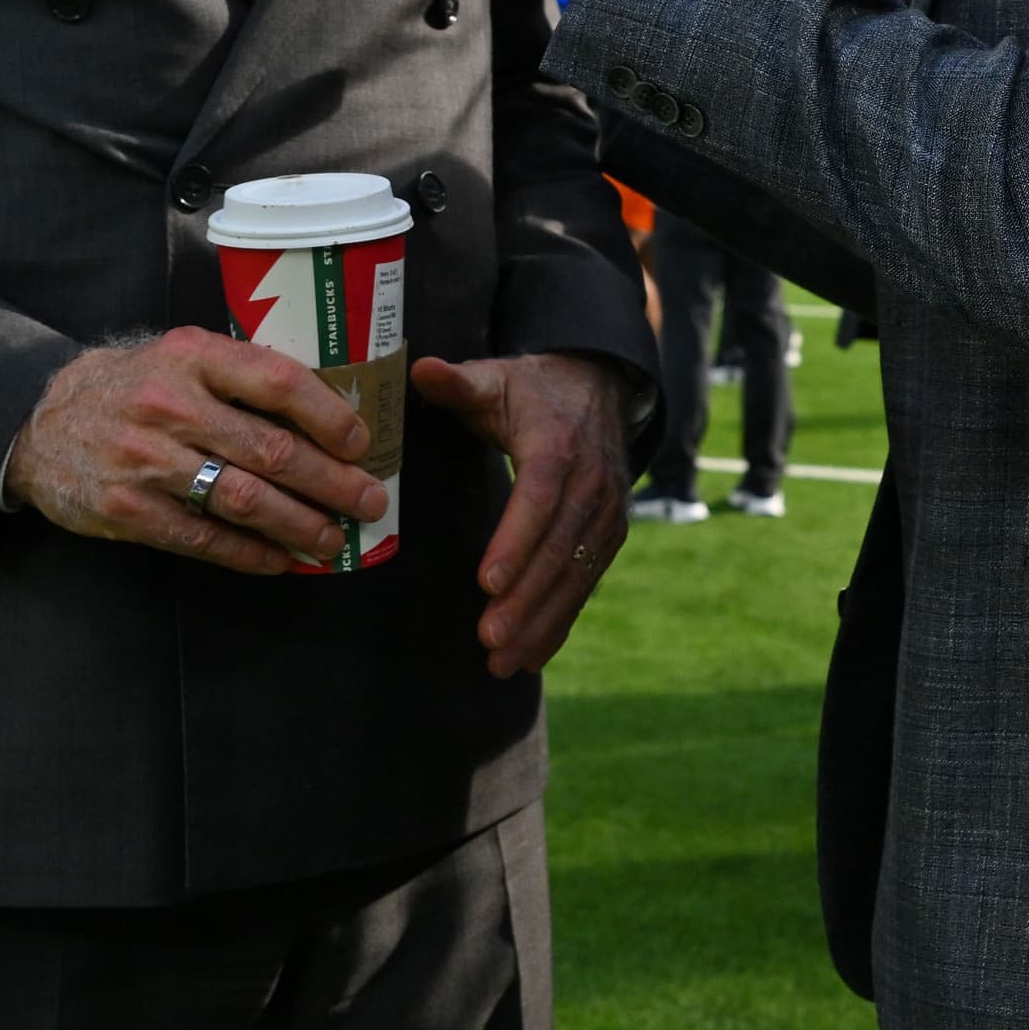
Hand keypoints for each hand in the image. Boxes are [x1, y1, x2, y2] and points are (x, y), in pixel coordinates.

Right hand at [5, 327, 387, 575]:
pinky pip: (204, 538)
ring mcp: (147, 461)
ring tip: (331, 540)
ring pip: (245, 500)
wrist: (39, 423)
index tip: (361, 443)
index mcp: (192, 356)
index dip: (329, 416)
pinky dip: (250, 554)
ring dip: (299, 525)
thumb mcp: (179, 356)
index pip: (277, 381)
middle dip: (331, 482)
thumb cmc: (132, 388)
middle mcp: (171, 405)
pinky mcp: (128, 510)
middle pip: (271, 450)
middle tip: (368, 502)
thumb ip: (239, 377)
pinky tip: (280, 560)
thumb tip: (328, 415)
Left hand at [412, 349, 632, 676]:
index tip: (486, 581)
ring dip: (541, 622)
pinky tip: (532, 657)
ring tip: (503, 660)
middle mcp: (593, 483)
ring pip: (575, 576)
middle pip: (559, 549)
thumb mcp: (496, 377)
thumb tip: (420, 369)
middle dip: (525, 598)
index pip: (541, 496)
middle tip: (489, 638)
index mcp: (560, 443)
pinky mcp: (608, 536)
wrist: (600, 387)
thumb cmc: (533, 388)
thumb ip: (458, 382)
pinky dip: (560, 623)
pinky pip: (585, 584)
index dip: (516, 540)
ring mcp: (606, 514)